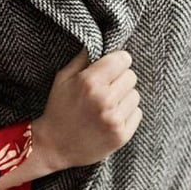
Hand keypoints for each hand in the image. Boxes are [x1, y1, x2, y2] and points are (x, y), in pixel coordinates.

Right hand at [31, 48, 140, 173]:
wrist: (53, 146)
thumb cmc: (58, 109)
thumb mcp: (63, 79)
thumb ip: (82, 59)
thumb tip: (99, 43)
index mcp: (89, 82)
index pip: (123, 59)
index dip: (117, 62)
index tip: (112, 68)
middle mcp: (104, 99)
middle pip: (132, 76)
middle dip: (120, 80)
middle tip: (107, 89)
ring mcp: (114, 119)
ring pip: (135, 95)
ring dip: (124, 98)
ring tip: (107, 106)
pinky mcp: (121, 135)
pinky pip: (137, 113)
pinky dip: (127, 114)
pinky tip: (111, 119)